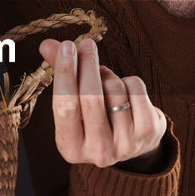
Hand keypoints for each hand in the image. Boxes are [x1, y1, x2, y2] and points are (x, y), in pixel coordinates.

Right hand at [38, 37, 166, 171]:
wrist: (133, 144)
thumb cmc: (95, 118)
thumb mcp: (75, 104)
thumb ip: (60, 75)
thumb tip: (47, 45)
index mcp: (71, 147)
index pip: (65, 106)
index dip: (65, 73)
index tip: (66, 46)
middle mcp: (98, 151)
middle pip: (91, 97)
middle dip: (87, 64)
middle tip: (86, 44)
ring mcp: (125, 144)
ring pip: (115, 90)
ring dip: (109, 76)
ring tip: (106, 81)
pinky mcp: (147, 132)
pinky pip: (136, 88)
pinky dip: (129, 80)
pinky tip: (125, 91)